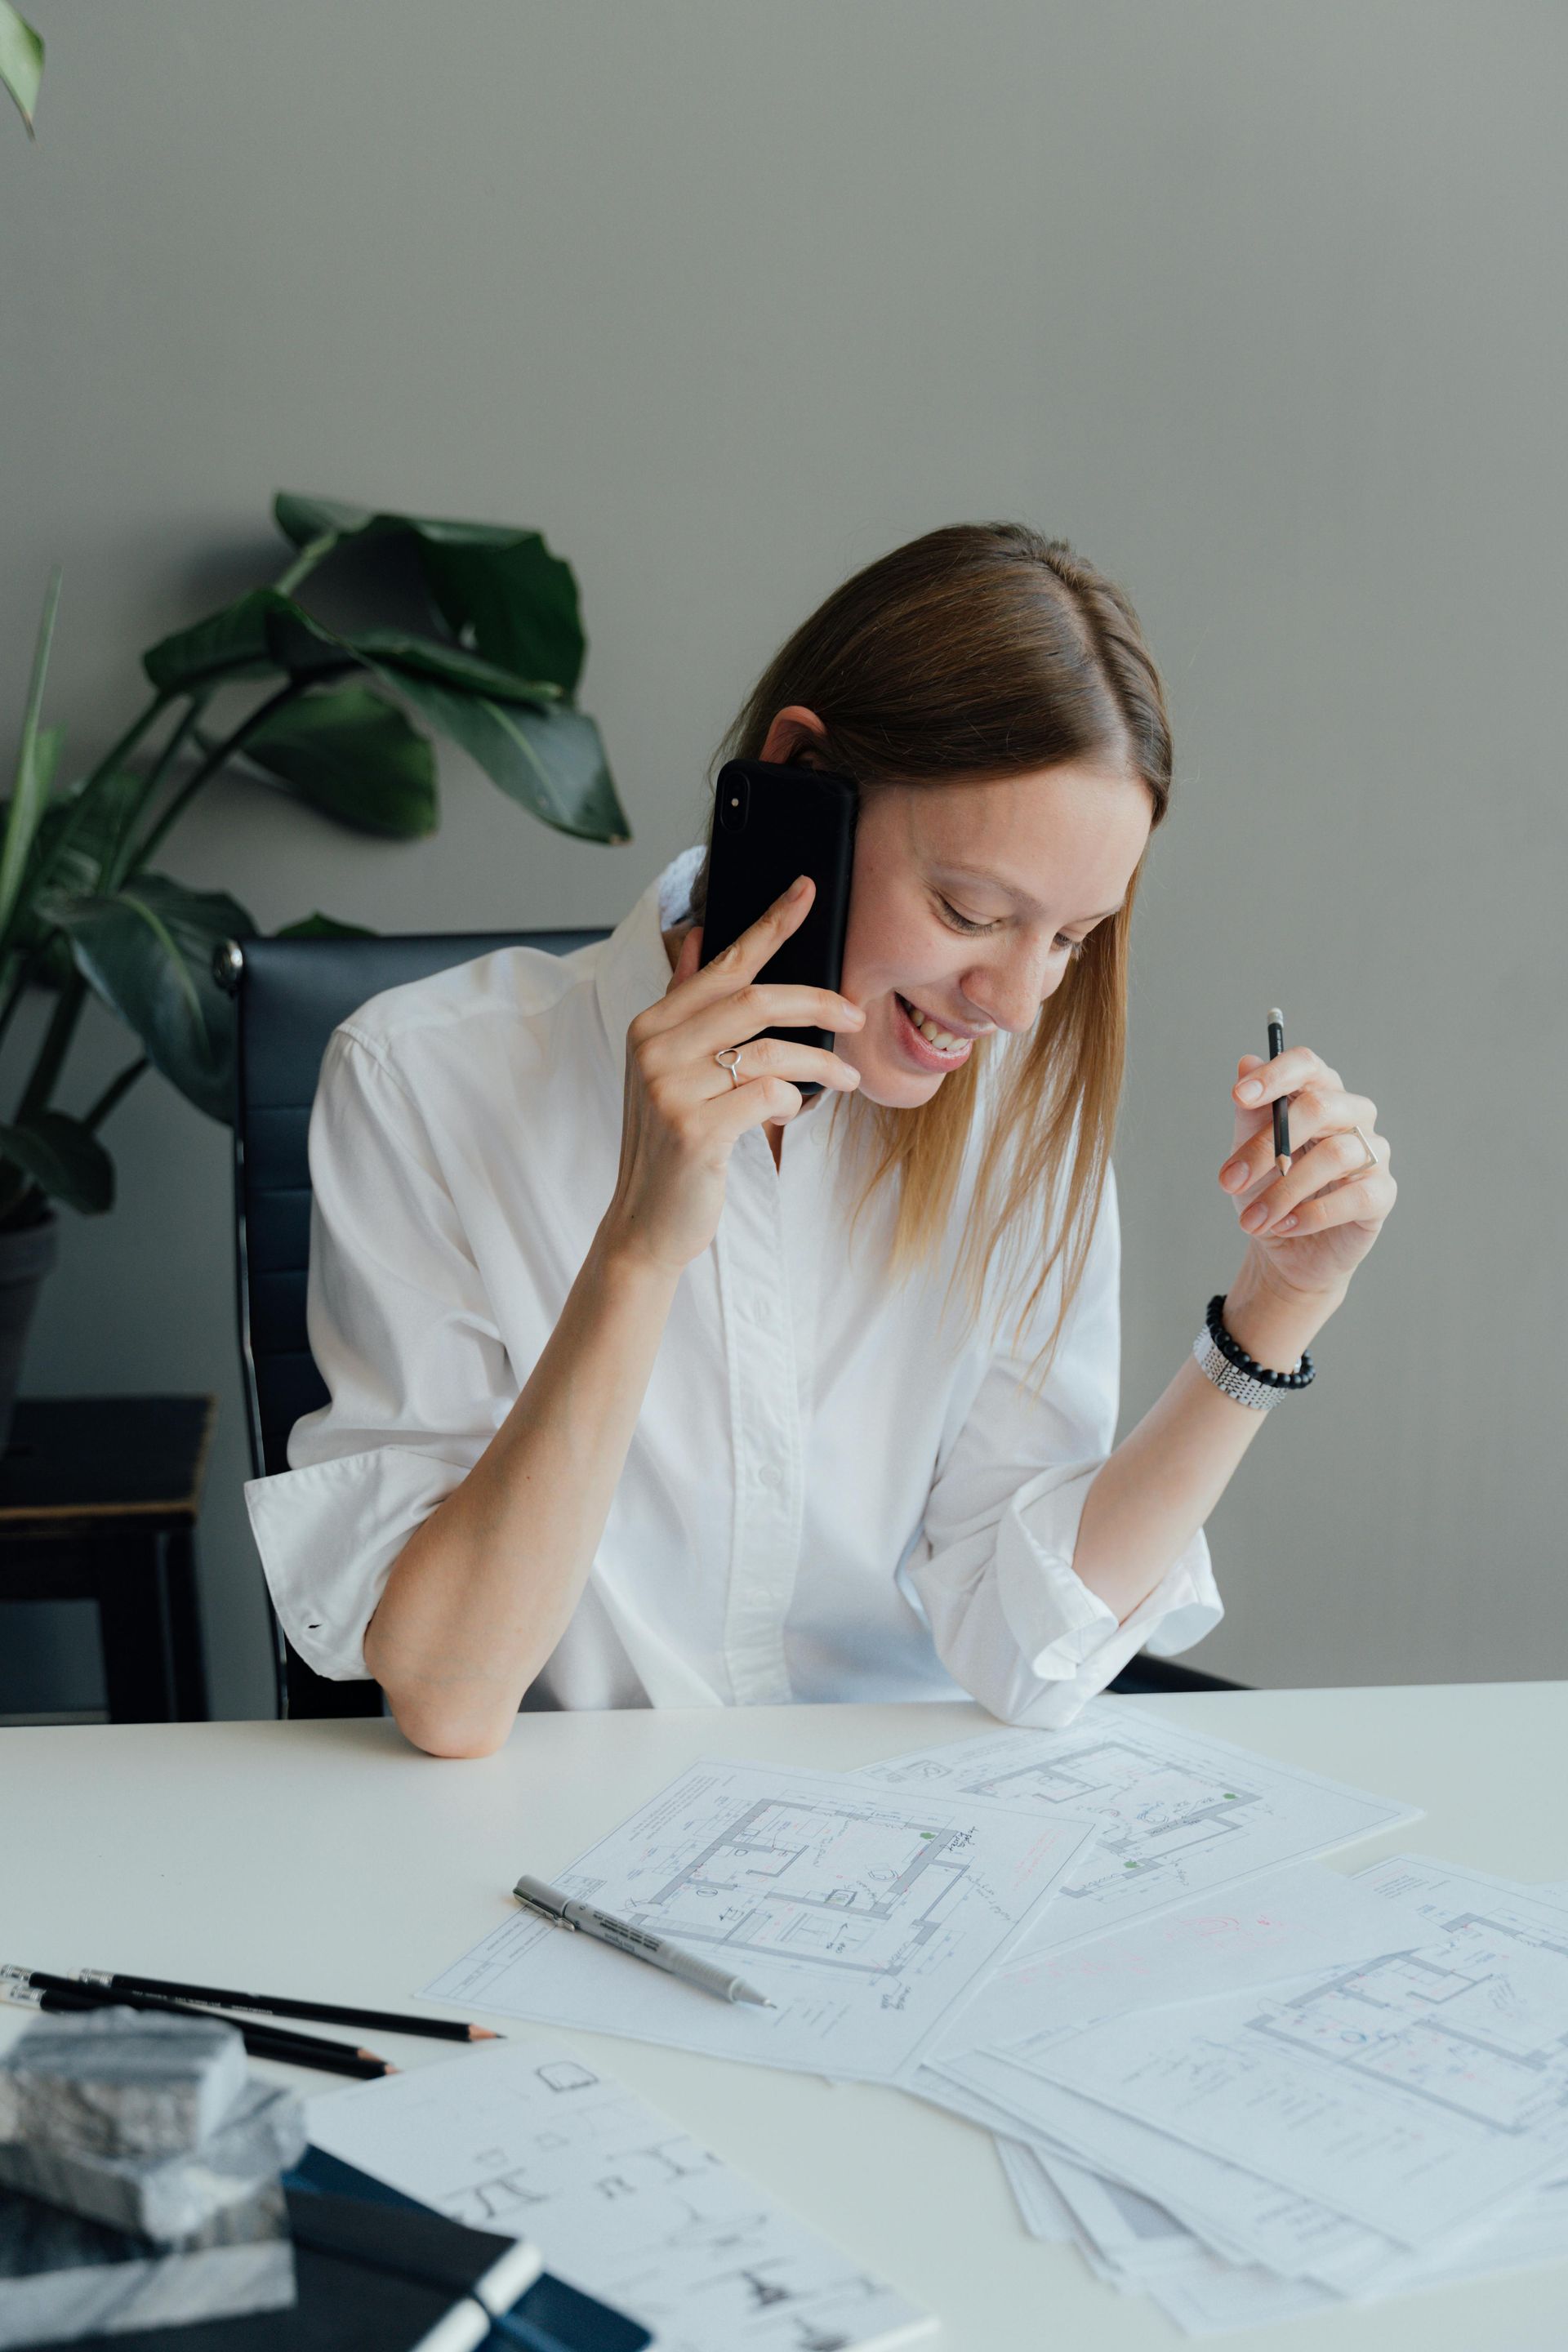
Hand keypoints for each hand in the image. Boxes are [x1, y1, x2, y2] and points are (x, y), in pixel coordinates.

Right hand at [601, 876, 863, 1272]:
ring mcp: (669, 1088)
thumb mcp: (671, 1072)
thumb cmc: (673, 1146)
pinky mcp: (693, 1129)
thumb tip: (704, 940)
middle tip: (857, 1013)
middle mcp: (654, 1049)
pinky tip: (793, 1114)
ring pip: (771, 1051)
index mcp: (652, 1026)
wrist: (647, 1223)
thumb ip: (689, 1009)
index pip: (723, 964)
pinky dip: (793, 1103)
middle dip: (818, 1002)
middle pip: (756, 1001)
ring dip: (821, 1063)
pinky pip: (768, 1096)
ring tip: (846, 1078)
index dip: (769, 925)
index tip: (806, 889)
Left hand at [1217, 1044, 1395, 1305]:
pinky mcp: (1382, 1193)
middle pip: (1320, 1107)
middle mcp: (1353, 1115)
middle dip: (1267, 1146)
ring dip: (1283, 1191)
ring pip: (1334, 1155)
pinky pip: (1354, 1196)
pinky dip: (1313, 1214)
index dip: (1275, 1075)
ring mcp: (1373, 1152)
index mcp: (1319, 1093)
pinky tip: (1284, 1227)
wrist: (1285, 1248)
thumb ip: (1250, 1113)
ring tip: (1252, 1220)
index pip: (1306, 1065)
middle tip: (1229, 1181)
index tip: (1238, 1096)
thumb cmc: (1267, 1190)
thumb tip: (1246, 1061)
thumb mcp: (1247, 1154)